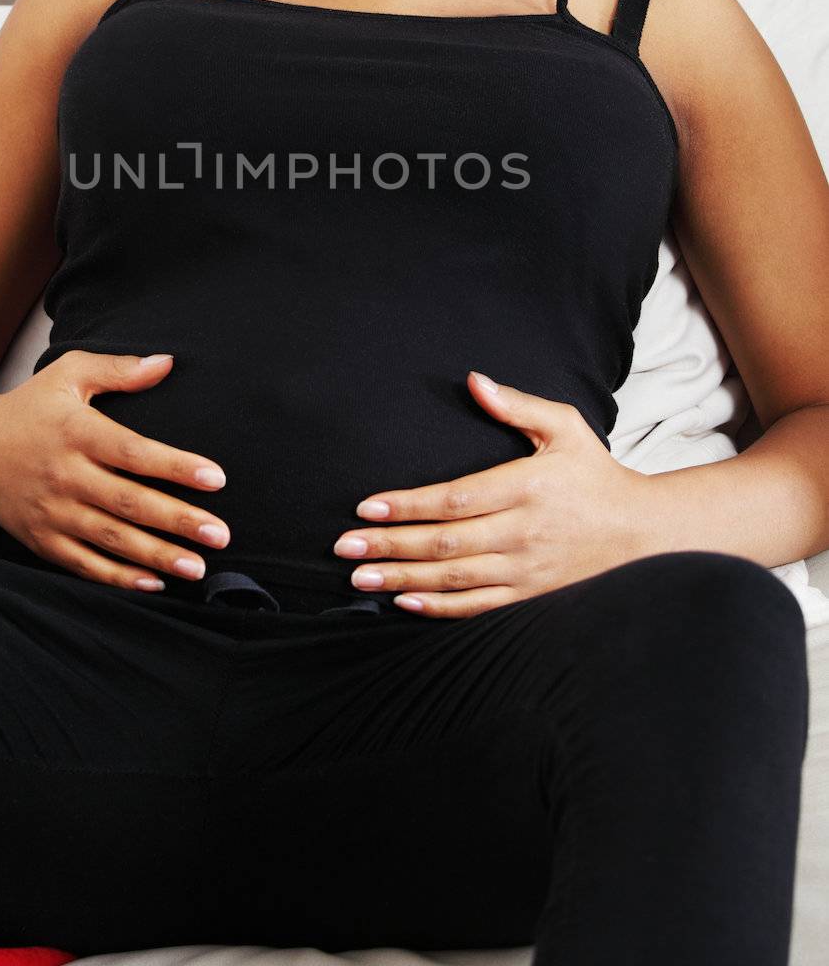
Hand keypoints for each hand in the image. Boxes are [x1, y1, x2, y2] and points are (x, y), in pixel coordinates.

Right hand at [0, 350, 230, 590]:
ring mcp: (52, 512)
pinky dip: (118, 577)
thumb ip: (119, 369)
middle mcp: (65, 475)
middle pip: (129, 502)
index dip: (176, 466)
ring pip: (111, 539)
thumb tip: (168, 362)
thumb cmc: (28, 406)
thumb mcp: (68, 374)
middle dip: (178, 521)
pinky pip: (84, 564)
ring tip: (197, 566)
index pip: (134, 452)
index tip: (217, 478)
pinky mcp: (41, 540)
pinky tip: (153, 583)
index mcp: (76, 432)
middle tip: (220, 534)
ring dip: (157, 556)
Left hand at [333, 369, 649, 616]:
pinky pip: (477, 608)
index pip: (455, 499)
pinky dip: (438, 609)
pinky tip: (404, 602)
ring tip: (360, 579)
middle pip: (445, 543)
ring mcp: (526, 570)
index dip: (408, 505)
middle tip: (345, 548)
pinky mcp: (531, 597)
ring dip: (402, 580)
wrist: (643, 533)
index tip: (368, 506)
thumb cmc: (596, 475)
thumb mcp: (565, 429)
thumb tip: (474, 380)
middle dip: (390, 545)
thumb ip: (517, 405)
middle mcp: (522, 532)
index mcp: (525, 487)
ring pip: (454, 579)